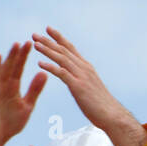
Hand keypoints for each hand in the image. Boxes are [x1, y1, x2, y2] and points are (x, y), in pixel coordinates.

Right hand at [0, 43, 46, 145]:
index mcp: (12, 87)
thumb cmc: (9, 123)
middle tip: (18, 43)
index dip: (23, 57)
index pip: (18, 69)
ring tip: (0, 56)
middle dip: (12, 58)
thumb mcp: (27, 106)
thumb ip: (34, 91)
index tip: (30, 43)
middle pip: (7, 70)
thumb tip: (44, 73)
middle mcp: (1, 88)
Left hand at [32, 27, 145, 145]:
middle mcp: (84, 68)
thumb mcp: (90, 88)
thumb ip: (82, 80)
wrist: (112, 115)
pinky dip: (50, 67)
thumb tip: (75, 81)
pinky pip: (62, 73)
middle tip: (34, 34)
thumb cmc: (101, 106)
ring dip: (47, 50)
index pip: (70, 48)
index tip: (48, 29)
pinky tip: (40, 63)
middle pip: (64, 50)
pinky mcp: (78, 87)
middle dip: (48, 41)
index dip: (59, 38)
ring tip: (35, 44)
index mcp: (86, 67)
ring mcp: (81, 76)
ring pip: (62, 58)